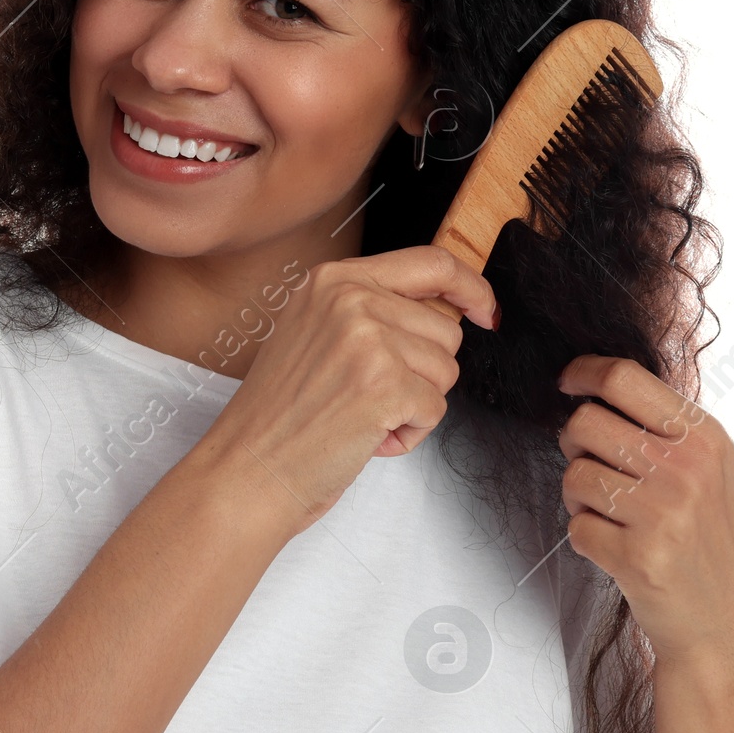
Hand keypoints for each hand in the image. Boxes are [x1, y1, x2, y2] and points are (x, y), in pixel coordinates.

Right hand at [189, 245, 498, 535]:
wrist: (247, 469)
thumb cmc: (280, 417)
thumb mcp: (315, 335)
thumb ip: (370, 311)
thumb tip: (447, 308)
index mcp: (333, 280)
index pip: (430, 263)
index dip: (470, 287)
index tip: (486, 309)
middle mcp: (349, 300)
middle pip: (446, 329)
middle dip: (423, 372)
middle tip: (368, 395)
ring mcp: (367, 340)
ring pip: (446, 371)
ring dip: (414, 405)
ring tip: (362, 416)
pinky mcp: (384, 385)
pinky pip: (436, 410)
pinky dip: (409, 434)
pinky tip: (367, 436)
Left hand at [556, 355, 733, 665]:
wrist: (728, 630)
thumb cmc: (712, 547)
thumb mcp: (712, 472)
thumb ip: (666, 429)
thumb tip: (599, 386)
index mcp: (705, 438)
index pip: (624, 377)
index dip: (583, 373)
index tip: (567, 382)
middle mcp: (686, 468)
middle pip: (584, 422)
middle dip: (575, 446)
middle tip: (596, 471)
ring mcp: (662, 512)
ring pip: (573, 475)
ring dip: (580, 499)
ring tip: (615, 519)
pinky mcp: (637, 555)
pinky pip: (576, 527)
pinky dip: (587, 540)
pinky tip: (620, 552)